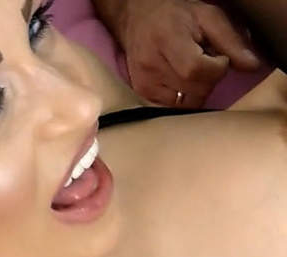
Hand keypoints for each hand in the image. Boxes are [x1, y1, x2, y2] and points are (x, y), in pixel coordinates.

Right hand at [101, 0, 260, 106]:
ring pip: (186, 102)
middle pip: (194, 90)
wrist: (138, 18)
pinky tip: (180, 79)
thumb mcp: (208, 17)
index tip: (219, 57)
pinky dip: (183, 96)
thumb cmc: (176, 16)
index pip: (197, 70)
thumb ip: (231, 41)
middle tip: (205, 62)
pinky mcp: (142, 92)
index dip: (216, 68)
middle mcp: (151, 65)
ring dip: (197, 90)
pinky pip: (173, 106)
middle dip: (210, 79)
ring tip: (191, 70)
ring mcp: (144, 82)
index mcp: (167, 40)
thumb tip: (252, 66)